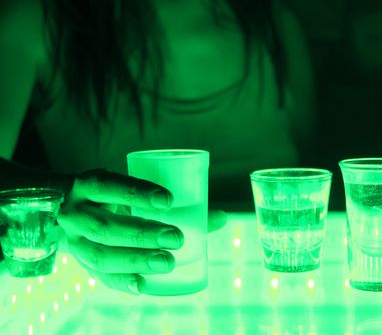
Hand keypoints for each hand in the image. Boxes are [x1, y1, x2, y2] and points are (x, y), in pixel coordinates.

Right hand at [59, 169, 183, 294]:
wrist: (69, 212)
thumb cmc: (115, 197)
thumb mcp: (131, 190)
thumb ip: (170, 202)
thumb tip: (221, 217)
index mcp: (88, 185)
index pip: (110, 186)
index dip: (138, 193)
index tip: (169, 201)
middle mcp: (76, 214)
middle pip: (106, 227)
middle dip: (143, 234)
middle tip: (177, 238)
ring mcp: (75, 242)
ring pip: (102, 255)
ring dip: (137, 261)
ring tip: (168, 262)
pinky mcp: (81, 263)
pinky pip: (100, 277)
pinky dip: (123, 282)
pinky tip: (143, 286)